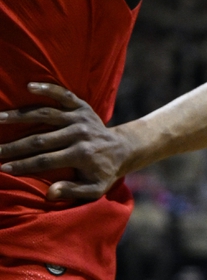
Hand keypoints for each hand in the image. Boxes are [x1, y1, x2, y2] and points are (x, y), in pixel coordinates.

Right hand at [0, 83, 131, 202]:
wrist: (122, 148)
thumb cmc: (103, 172)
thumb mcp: (95, 189)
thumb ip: (73, 191)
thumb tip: (49, 193)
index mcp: (81, 154)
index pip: (45, 161)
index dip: (22, 165)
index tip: (3, 168)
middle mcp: (80, 133)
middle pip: (40, 140)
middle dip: (14, 146)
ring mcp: (80, 117)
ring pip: (45, 115)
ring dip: (20, 116)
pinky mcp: (82, 106)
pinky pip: (63, 95)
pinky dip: (48, 89)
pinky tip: (29, 86)